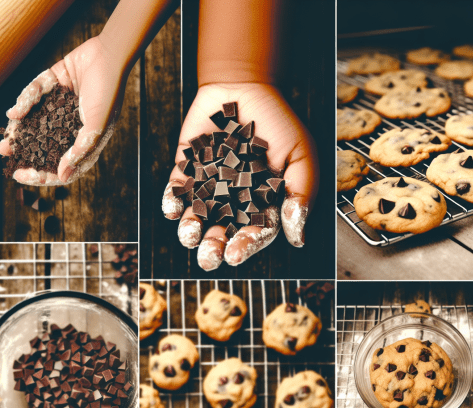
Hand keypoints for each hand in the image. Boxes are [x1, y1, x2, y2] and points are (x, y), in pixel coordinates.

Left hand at [0, 37, 125, 185]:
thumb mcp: (96, 128)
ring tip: (5, 133)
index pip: (61, 164)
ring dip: (19, 127)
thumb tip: (63, 175)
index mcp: (84, 139)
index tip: (19, 175)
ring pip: (35, 119)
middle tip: (3, 151)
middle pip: (44, 142)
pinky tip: (15, 111)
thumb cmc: (109, 92)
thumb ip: (80, 151)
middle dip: (23, 148)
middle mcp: (71, 124)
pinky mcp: (54, 84)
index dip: (40, 174)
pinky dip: (25, 101)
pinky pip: (35, 94)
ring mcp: (61, 104)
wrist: (110, 54)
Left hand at [161, 82, 318, 270]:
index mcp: (264, 202)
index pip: (255, 232)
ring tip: (190, 234)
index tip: (236, 255)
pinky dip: (172, 202)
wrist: (244, 85)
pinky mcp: (186, 171)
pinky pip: (176, 193)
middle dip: (214, 248)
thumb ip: (300, 193)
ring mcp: (208, 187)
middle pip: (222, 233)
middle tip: (209, 257)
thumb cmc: (277, 120)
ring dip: (190, 231)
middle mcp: (234, 201)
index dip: (246, 245)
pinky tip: (173, 208)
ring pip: (197, 219)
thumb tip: (297, 237)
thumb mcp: (301, 154)